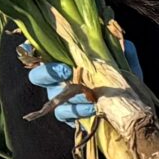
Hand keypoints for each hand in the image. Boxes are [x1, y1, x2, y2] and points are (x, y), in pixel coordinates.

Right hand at [27, 41, 142, 128]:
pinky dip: (76, 111)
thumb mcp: (123, 63)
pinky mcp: (68, 115)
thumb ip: (118, 51)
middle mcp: (59, 78)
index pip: (41, 51)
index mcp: (66, 60)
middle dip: (48, 73)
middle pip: (39, 75)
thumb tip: (122, 43)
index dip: (32, 49)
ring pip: (52, 96)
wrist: (127, 108)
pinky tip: (92, 107)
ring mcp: (61, 98)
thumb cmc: (120, 81)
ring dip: (68, 94)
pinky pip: (63, 114)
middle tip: (65, 71)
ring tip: (87, 94)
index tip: (43, 49)